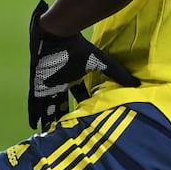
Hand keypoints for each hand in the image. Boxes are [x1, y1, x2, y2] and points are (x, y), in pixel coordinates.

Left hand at [27, 0, 139, 130]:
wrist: (58, 35)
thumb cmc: (78, 47)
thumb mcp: (99, 63)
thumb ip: (116, 73)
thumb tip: (137, 83)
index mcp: (73, 78)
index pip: (78, 97)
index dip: (81, 108)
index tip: (84, 122)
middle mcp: (60, 83)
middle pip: (60, 105)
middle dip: (61, 118)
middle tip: (63, 134)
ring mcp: (47, 84)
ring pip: (46, 106)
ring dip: (47, 119)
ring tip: (47, 135)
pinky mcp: (37, 84)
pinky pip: (34, 101)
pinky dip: (34, 113)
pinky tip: (33, 124)